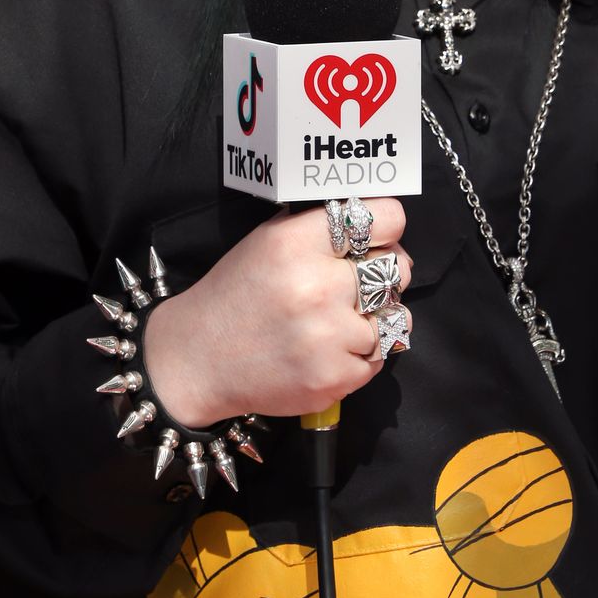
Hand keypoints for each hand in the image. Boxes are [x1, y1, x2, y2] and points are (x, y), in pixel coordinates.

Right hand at [143, 199, 410, 426]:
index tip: (381, 237)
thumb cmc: (240, 292)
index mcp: (298, 242)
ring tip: (340, 320)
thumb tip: (381, 224)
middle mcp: (317, 286)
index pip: (386, 219)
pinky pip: (379, 357)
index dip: (388, 228)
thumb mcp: (270, 238)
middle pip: (398, 268)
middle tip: (359, 282)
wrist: (200, 358)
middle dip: (384, 273)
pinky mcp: (333, 378)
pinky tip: (330, 349)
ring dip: (375, 318)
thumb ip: (321, 226)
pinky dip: (361, 354)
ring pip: (396, 315)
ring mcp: (328, 336)